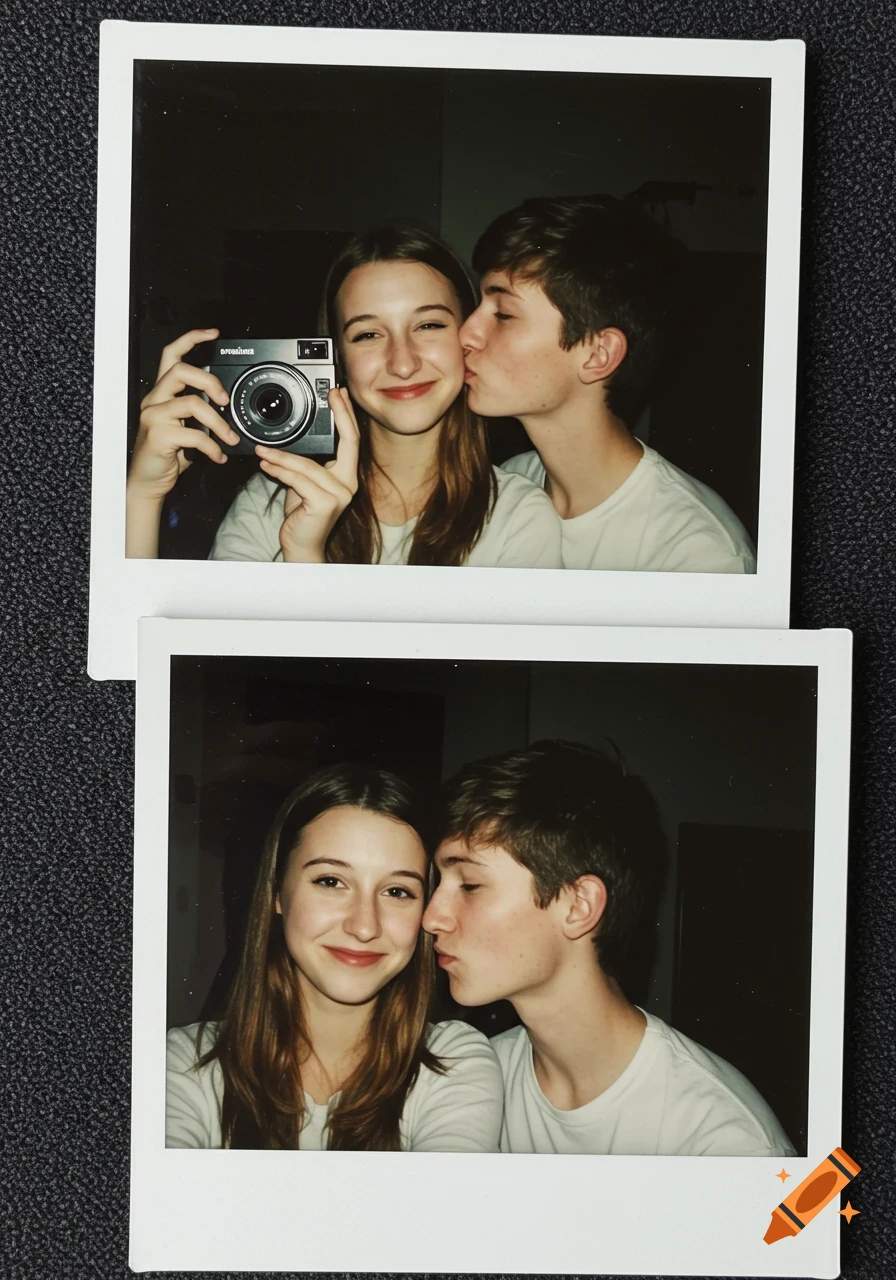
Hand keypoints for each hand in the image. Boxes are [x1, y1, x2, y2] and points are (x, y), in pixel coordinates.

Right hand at [127, 328, 240, 503]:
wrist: (148, 481)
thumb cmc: (169, 455)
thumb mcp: (187, 429)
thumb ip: (202, 414)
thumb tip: (228, 409)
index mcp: (163, 393)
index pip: (172, 355)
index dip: (192, 339)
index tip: (214, 334)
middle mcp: (155, 399)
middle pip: (181, 370)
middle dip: (210, 381)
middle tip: (225, 401)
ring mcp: (154, 416)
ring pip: (192, 403)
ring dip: (219, 422)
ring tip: (231, 438)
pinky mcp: (158, 436)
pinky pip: (194, 434)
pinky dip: (213, 447)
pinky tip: (218, 456)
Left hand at [255, 387, 360, 563]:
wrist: (301, 545)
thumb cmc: (303, 515)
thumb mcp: (304, 483)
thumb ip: (302, 464)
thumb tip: (285, 443)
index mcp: (346, 476)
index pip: (351, 440)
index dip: (346, 415)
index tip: (338, 393)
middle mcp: (348, 484)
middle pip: (347, 442)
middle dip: (340, 414)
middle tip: (329, 394)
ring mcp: (339, 494)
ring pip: (307, 465)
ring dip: (281, 456)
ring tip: (262, 450)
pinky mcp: (324, 503)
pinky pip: (298, 480)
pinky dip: (279, 471)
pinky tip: (266, 464)